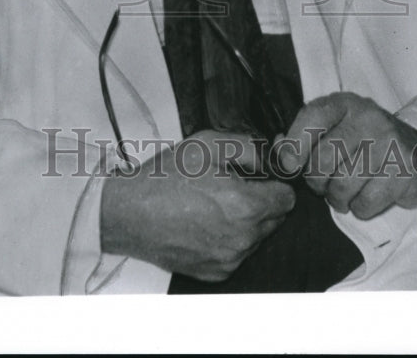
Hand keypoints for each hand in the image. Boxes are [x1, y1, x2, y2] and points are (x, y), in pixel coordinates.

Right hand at [100, 129, 295, 281]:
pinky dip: (229, 239)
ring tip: (213, 204)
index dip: (275, 183)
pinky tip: (205, 223)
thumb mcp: (207, 143)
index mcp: (245, 206)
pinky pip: (237, 253)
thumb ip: (247, 147)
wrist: (128, 212)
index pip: (287, 199)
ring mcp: (230, 259)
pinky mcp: (216, 273)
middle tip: (231, 186)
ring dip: (246, 222)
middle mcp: (243, 238)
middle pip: (275, 220)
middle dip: (261, 202)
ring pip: (257, 238)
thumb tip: (268, 158)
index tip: (259, 177)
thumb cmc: (166, 177)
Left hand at [275, 92, 416, 219]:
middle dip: (316, 181)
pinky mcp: (404, 171)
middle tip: (323, 184)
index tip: (289, 164)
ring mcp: (388, 143)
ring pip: (342, 185)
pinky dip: (359, 208)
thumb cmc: (364, 142)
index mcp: (344, 103)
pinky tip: (365, 197)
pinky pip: (365, 202)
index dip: (295, 144)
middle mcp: (367, 117)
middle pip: (323, 160)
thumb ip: (303, 136)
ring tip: (343, 193)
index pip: (312, 117)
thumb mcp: (335, 128)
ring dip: (337, 199)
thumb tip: (277, 148)